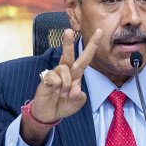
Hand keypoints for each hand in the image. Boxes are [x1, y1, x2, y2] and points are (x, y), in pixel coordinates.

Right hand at [21, 28, 103, 145]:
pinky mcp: (46, 78)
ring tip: (63, 93)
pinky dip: (57, 86)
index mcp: (76, 73)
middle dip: (68, 42)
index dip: (92, 45)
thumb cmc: (64, 105)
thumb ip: (79, 97)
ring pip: (64, 69)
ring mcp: (55, 73)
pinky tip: (54, 91)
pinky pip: (55, 78)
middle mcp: (66, 70)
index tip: (99, 31)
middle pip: (68, 54)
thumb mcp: (77, 104)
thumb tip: (76, 88)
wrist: (49, 114)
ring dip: (66, 84)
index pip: (86, 57)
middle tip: (68, 31)